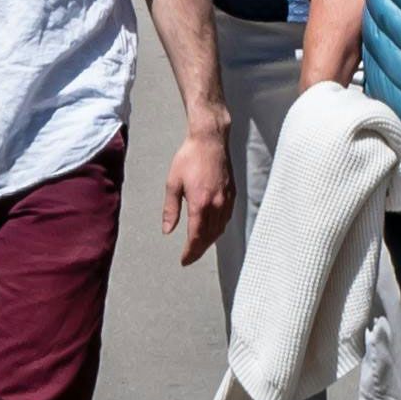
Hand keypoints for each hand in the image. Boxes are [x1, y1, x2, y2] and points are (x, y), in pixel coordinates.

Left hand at [161, 123, 233, 264]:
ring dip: (210, 241)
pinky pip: (227, 218)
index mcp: (200, 203)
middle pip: (210, 236)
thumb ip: (171, 209)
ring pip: (220, 228)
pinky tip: (213, 229)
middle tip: (190, 258)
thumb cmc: (189, 158)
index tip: (184, 260)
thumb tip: (168, 230)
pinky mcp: (232, 193)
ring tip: (199, 247)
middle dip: (199, 250)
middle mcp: (217, 204)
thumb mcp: (173, 183)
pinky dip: (219, 228)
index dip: (190, 251)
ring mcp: (227, 199)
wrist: (210, 140)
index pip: (196, 236)